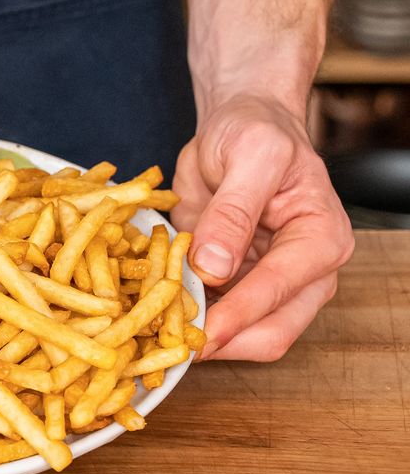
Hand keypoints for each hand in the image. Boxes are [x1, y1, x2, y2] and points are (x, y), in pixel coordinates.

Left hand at [171, 94, 353, 360]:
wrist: (239, 127)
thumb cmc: (254, 132)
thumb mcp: (249, 155)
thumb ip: (233, 211)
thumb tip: (216, 267)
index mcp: (320, 239)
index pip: (280, 290)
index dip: (238, 315)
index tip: (201, 333)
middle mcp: (306, 272)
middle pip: (271, 333)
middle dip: (222, 343)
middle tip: (171, 346)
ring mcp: (271, 285)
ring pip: (243, 337)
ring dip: (201, 339)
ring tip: (155, 334)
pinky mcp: (237, 287)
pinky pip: (215, 319)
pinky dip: (187, 322)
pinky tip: (154, 319)